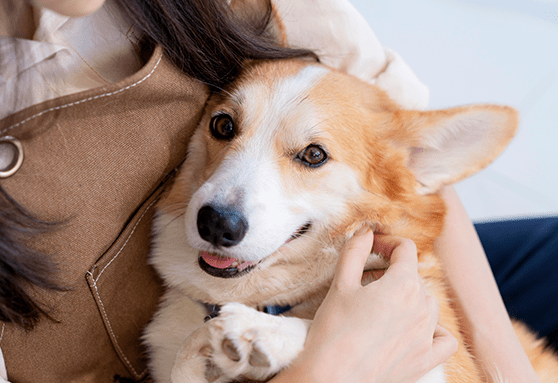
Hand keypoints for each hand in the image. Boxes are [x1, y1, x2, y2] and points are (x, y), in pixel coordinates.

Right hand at [278, 227, 456, 382]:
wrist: (332, 379)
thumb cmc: (333, 331)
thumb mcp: (340, 285)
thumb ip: (355, 252)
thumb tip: (365, 231)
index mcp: (403, 285)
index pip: (406, 250)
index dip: (387, 242)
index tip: (372, 247)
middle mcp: (422, 308)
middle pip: (414, 276)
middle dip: (392, 271)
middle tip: (365, 279)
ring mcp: (427, 336)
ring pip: (428, 303)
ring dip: (409, 296)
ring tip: (382, 303)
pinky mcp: (425, 359)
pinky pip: (444, 339)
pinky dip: (434, 329)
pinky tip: (415, 328)